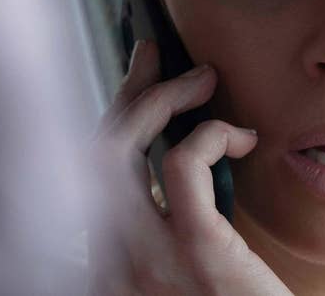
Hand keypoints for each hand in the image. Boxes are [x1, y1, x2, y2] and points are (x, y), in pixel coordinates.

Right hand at [88, 40, 291, 294]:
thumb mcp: (182, 270)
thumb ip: (166, 226)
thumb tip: (175, 158)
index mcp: (106, 265)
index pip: (85, 176)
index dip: (107, 119)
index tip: (135, 81)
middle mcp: (108, 264)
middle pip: (91, 154)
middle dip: (124, 93)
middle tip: (158, 56)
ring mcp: (144, 261)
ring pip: (119, 150)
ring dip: (160, 99)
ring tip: (201, 80)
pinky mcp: (195, 253)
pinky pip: (182, 167)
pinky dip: (207, 135)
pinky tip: (239, 138)